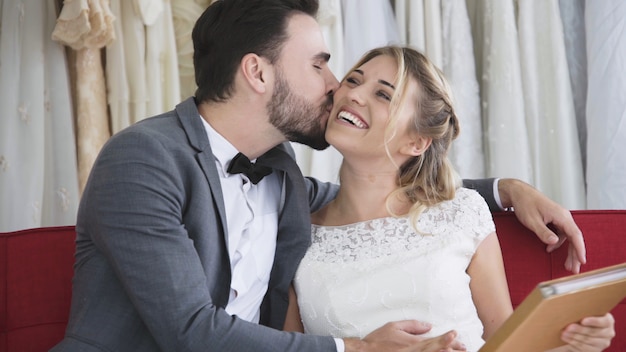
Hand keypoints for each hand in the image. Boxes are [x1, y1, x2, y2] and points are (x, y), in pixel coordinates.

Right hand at [343, 320, 466, 351]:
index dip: (446, 337)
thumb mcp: (393, 326)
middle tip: (464, 347)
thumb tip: (428, 326)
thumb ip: (412, 325)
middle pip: (437, 351)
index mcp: (412, 342)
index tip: (455, 334)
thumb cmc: (378, 340)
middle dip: (451, 348)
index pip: (433, 339)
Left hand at [498, 178, 585, 272]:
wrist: (519, 193)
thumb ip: (543, 232)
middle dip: (574, 254)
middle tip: (574, 270)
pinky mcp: (555, 219)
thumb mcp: (532, 220)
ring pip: (568, 237)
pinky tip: (549, 249)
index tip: (582, 261)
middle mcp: (564, 216)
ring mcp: (560, 218)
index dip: (579, 249)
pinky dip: (557, 243)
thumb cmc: (525, 204)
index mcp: (561, 216)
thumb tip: (554, 242)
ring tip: (566, 264)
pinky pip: (560, 233)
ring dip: (567, 250)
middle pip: (573, 238)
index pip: (575, 234)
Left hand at [559, 313, 614, 350]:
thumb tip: (571, 306)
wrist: (578, 330)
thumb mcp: (583, 313)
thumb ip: (581, 310)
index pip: (605, 321)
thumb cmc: (580, 317)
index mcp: (607, 320)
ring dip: (574, 336)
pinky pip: (584, 348)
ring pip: (588, 340)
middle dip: (580, 330)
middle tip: (568, 327)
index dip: (594, 321)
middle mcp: (608, 332)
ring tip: (564, 333)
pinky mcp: (595, 351)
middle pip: (594, 332)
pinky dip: (573, 343)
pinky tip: (566, 338)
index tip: (583, 320)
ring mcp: (603, 343)